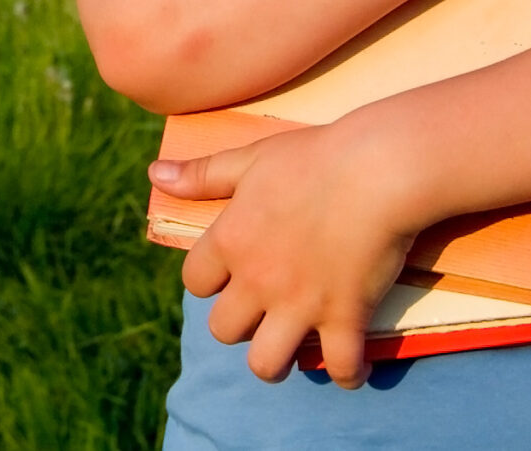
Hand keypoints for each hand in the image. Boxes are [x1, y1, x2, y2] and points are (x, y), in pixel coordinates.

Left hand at [152, 114, 429, 387]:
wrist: (376, 168)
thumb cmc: (314, 158)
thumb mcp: (250, 159)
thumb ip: (202, 175)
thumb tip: (154, 174)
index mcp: (231, 241)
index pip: (194, 283)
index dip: (210, 281)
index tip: (230, 276)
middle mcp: (257, 280)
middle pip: (223, 330)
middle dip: (239, 325)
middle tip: (262, 313)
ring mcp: (300, 304)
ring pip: (266, 364)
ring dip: (276, 362)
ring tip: (292, 349)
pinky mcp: (346, 317)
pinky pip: (340, 367)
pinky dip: (348, 372)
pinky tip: (354, 363)